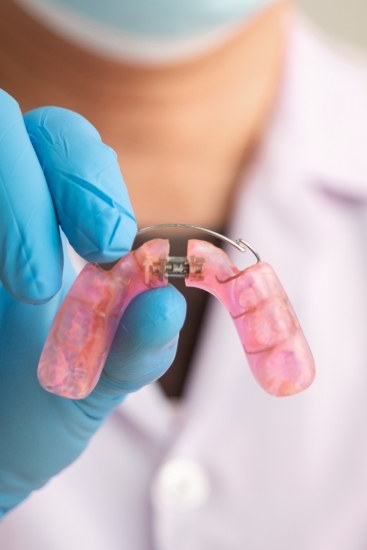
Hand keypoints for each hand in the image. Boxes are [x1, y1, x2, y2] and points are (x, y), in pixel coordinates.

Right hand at [0, 90, 184, 514]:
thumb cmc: (33, 410)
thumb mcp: (95, 384)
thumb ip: (135, 349)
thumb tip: (166, 303)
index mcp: (43, 219)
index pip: (63, 139)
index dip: (86, 172)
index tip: (107, 243)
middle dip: (30, 183)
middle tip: (53, 270)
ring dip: (4, 208)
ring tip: (25, 291)